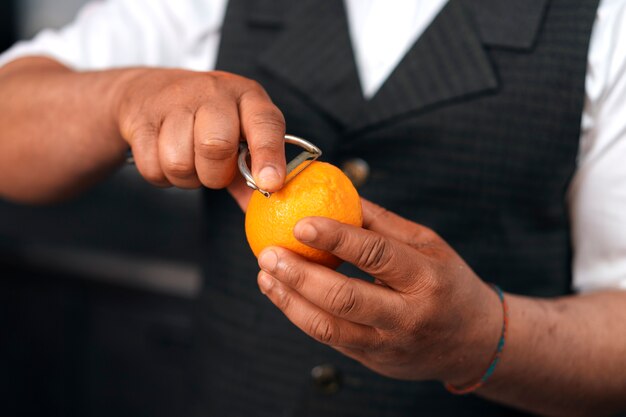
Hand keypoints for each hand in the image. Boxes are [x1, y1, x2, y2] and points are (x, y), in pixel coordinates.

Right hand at [114, 69, 285, 193]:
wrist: (150, 91)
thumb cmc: (207, 121)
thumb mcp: (239, 136)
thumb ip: (253, 173)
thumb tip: (267, 209)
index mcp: (248, 97)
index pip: (264, 124)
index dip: (268, 156)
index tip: (270, 184)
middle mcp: (214, 92)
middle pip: (215, 146)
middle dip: (216, 174)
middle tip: (214, 170)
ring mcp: (174, 101)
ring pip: (179, 162)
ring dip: (187, 177)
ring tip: (190, 161)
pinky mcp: (141, 118)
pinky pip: (152, 168)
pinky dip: (162, 176)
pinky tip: (165, 156)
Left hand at [256, 199, 502, 384]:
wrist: (473, 343)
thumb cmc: (448, 283)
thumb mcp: (428, 245)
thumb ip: (382, 224)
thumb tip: (337, 194)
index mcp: (426, 279)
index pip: (376, 255)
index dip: (336, 239)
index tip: (301, 223)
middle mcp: (407, 317)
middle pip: (344, 298)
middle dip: (299, 276)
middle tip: (268, 253)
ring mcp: (388, 345)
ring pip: (329, 328)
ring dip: (289, 302)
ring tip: (265, 276)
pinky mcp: (372, 361)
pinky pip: (330, 339)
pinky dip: (301, 315)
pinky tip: (282, 294)